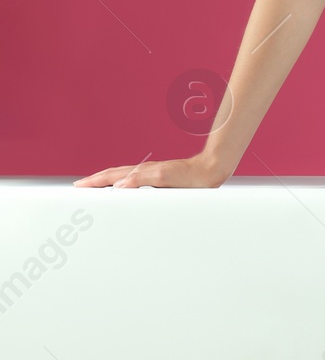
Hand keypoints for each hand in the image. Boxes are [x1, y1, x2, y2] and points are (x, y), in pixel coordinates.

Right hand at [74, 153, 231, 188]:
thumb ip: (140, 180)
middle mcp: (144, 171)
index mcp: (142, 172)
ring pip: (123, 177)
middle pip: (114, 175)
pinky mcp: (160, 179)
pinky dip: (123, 183)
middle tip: (80, 186)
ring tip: (95, 186)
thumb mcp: (164, 178)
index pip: (111, 177)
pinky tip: (125, 187)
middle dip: (95, 180)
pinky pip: (134, 181)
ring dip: (107, 181)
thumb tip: (118, 185)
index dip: (94, 181)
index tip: (79, 186)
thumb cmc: (191, 176)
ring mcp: (151, 174)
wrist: (210, 171)